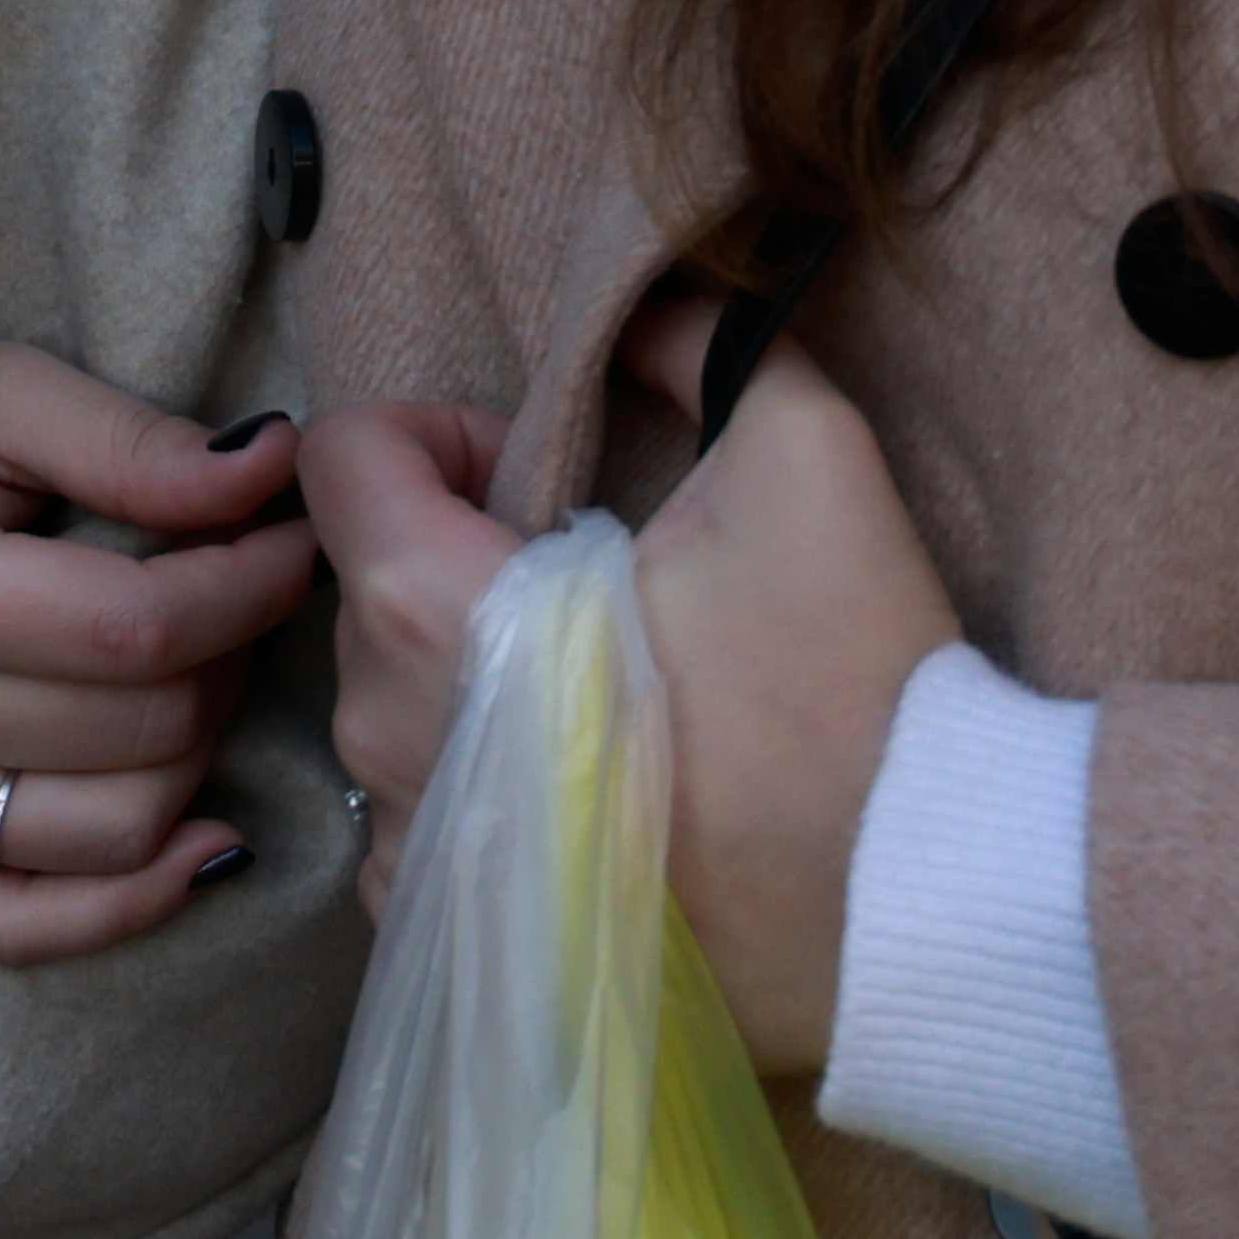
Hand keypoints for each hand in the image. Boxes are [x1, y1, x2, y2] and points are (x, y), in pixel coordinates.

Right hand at [0, 334, 310, 957]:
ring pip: (107, 833)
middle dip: (230, 656)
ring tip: (200, 674)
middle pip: (132, 730)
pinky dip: (132, 902)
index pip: (127, 627)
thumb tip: (273, 468)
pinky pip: (20, 926)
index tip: (295, 537)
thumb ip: (123, 439)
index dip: (246, 586)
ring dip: (198, 756)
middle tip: (244, 591)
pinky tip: (202, 843)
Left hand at [297, 292, 963, 1071]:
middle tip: (591, 567)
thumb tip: (648, 310)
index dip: (435, 432)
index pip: (339, 458)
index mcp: (435, 613)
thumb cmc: (841, 686)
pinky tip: (592, 783)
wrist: (899, 909)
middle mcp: (383, 734)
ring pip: (393, 697)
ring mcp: (405, 844)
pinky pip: (418, 805)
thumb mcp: (797, 454)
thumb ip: (697, 345)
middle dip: (461, 547)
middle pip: (368, 581)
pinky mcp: (444, 928)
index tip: (534, 467)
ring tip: (602, 679)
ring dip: (470, 665)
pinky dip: (478, 773)